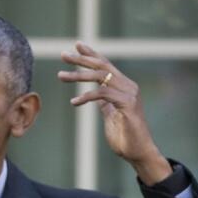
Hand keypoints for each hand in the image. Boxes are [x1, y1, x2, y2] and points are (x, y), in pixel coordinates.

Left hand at [60, 42, 171, 184]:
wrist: (137, 152)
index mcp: (123, 86)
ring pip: (100, 76)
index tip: (76, 45)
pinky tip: (73, 102)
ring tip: (60, 76)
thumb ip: (106, 103)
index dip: (91, 54)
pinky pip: (102, 94)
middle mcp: (128, 85)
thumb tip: (98, 97)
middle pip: (102, 65)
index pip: (106, 64)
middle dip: (81, 59)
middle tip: (63, 55)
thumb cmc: (124, 136)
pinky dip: (86, 96)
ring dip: (78, 75)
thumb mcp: (111, 115)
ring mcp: (129, 93)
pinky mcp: (127, 103)